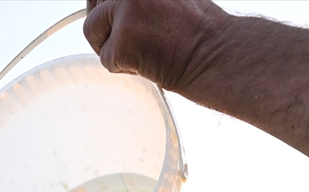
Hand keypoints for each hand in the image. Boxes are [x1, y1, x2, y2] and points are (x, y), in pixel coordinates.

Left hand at [83, 0, 227, 92]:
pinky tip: (148, 64)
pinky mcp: (123, 38)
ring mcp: (126, 10)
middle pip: (94, 4)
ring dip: (111, 47)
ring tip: (140, 52)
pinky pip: (105, 58)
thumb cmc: (198, 31)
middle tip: (129, 41)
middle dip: (104, 27)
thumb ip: (137, 0)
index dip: (107, 8)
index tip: (117, 21)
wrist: (216, 54)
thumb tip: (107, 3)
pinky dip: (122, 68)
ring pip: (92, 30)